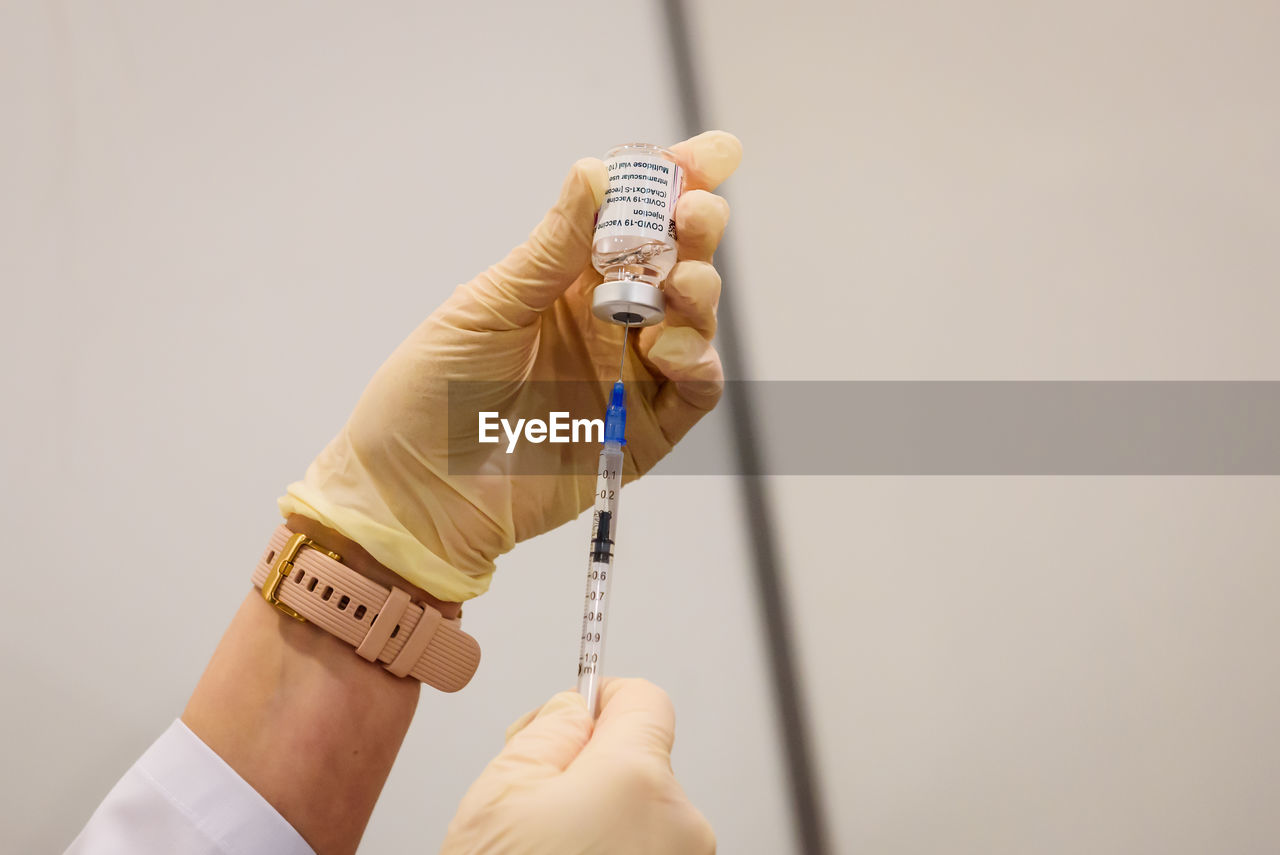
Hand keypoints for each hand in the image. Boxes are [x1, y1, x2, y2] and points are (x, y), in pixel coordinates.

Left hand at [279, 132, 741, 601]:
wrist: (415, 492)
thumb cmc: (429, 396)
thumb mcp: (485, 307)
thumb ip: (550, 249)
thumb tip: (594, 172)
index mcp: (565, 280)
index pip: (631, 219)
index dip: (675, 182)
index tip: (715, 152)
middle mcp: (606, 320)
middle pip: (677, 260)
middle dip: (698, 228)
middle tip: (695, 214)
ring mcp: (629, 374)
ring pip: (696, 318)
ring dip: (699, 290)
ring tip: (674, 287)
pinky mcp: (644, 431)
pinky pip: (695, 389)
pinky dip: (698, 361)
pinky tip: (669, 349)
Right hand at [441, 680, 714, 854]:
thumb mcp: (499, 794)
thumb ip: (547, 730)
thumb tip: (573, 708)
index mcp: (638, 780)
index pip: (645, 700)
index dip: (603, 699)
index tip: (575, 714)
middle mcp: (681, 824)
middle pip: (642, 761)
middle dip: (592, 771)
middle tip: (535, 804)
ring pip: (643, 815)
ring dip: (603, 822)